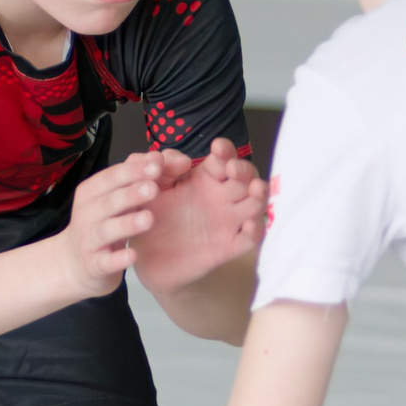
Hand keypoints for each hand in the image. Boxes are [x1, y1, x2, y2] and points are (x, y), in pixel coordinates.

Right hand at [58, 151, 168, 297]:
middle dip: (130, 194)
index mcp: (91, 193)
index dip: (132, 171)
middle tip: (153, 188)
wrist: (75, 264)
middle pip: (108, 202)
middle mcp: (86, 214)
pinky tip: (134, 255)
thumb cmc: (101, 223)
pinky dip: (118, 259)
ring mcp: (89, 241)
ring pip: (106, 230)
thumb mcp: (113, 197)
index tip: (156, 165)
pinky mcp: (94, 265)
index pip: (110, 177)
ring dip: (127, 224)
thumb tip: (159, 156)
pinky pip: (106, 262)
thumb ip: (135, 176)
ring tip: (149, 219)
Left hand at [131, 138, 265, 294]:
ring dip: (259, 195)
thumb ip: (161, 168)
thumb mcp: (150, 187)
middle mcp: (221, 197)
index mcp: (204, 179)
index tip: (218, 147)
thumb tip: (182, 159)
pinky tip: (250, 224)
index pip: (223, 159)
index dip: (226, 151)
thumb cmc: (151, 218)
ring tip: (255, 189)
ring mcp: (228, 222)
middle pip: (245, 178)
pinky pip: (249, 239)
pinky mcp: (227, 247)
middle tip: (232, 169)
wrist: (146, 258)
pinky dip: (255, 231)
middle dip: (244, 169)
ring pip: (255, 204)